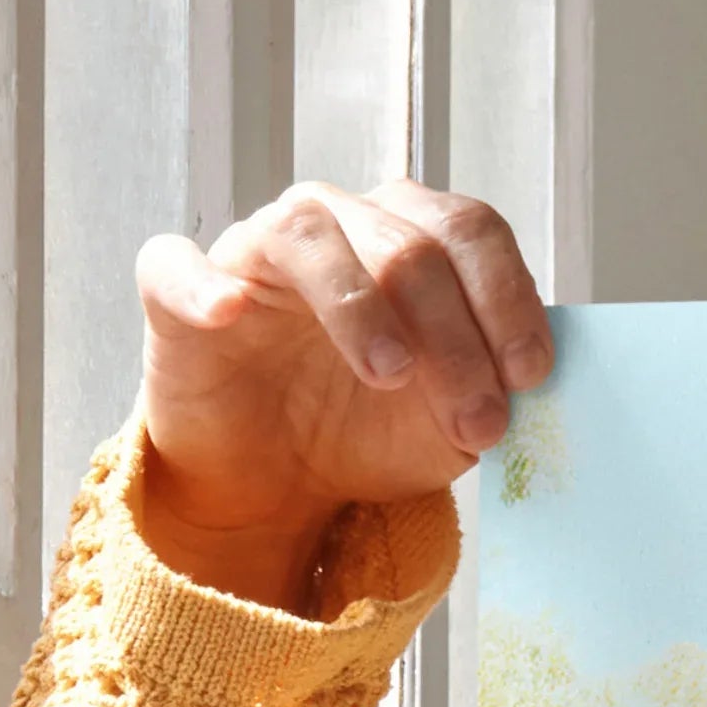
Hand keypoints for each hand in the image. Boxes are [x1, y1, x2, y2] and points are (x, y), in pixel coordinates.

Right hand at [131, 183, 551, 610]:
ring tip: (391, 375)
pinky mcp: (178, 291)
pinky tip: (229, 313)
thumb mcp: (450, 425)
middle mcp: (338, 225)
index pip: (470, 232)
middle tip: (477, 420)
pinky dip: (203, 284)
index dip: (507, 298)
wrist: (277, 481)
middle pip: (407, 243)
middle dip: (455, 337)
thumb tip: (529, 384)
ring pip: (309, 235)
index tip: (529, 375)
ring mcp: (256, 251)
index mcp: (411, 239)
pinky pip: (176, 264)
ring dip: (360, 306)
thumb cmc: (367, 430)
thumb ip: (492, 392)